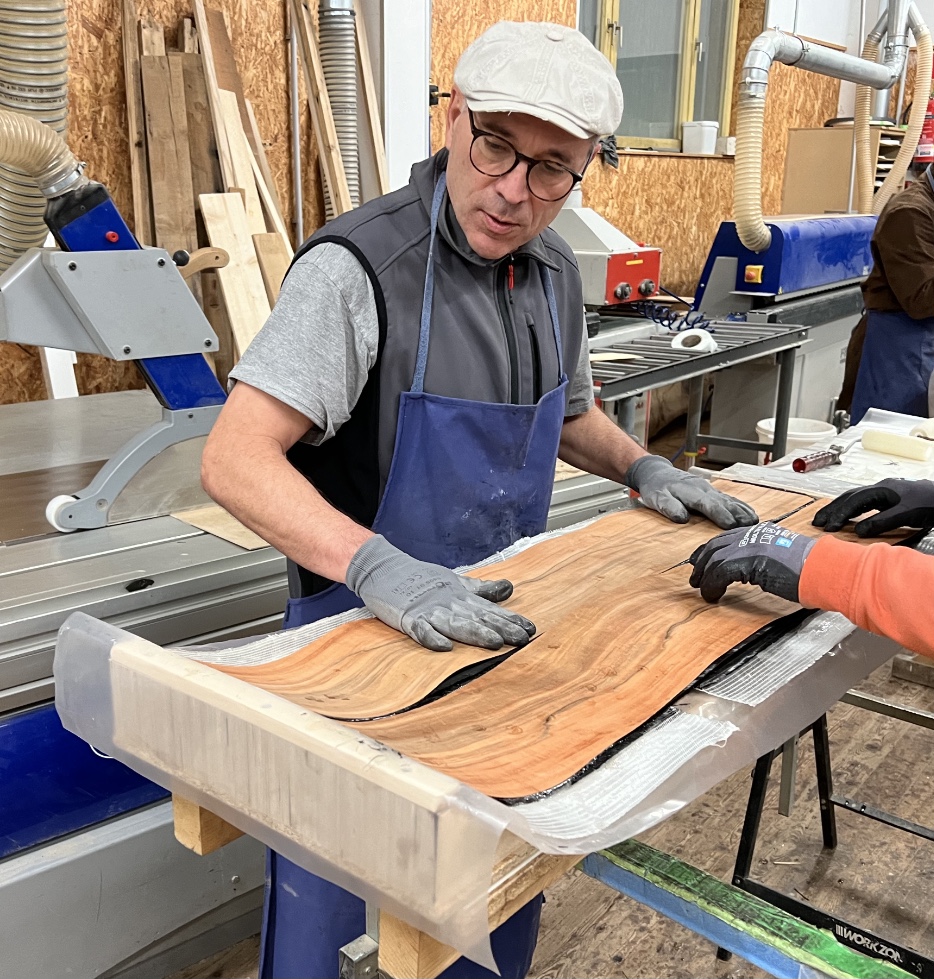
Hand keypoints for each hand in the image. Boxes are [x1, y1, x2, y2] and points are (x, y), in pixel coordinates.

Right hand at [345, 535, 535, 651]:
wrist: (384, 569)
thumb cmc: (422, 579)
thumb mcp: (456, 582)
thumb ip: (482, 589)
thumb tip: (510, 588)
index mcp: (461, 596)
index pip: (489, 609)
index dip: (510, 619)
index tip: (530, 629)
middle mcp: (448, 603)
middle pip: (477, 618)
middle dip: (500, 628)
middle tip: (521, 639)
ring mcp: (428, 611)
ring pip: (455, 624)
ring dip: (474, 633)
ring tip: (494, 642)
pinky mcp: (408, 618)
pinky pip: (420, 630)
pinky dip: (431, 637)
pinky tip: (444, 648)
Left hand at [625, 455, 758, 528]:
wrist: (657, 473)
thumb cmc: (656, 488)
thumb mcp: (657, 498)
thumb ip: (669, 507)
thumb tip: (682, 518)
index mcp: (691, 492)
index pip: (708, 505)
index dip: (720, 515)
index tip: (730, 525)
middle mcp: (704, 489)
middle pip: (724, 503)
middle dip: (738, 514)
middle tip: (751, 527)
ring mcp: (709, 490)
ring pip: (729, 500)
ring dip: (743, 511)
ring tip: (756, 522)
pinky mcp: (712, 492)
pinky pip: (729, 499)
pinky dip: (741, 506)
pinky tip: (751, 514)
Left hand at [688, 521, 816, 602]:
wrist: (824, 569)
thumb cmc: (813, 569)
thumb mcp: (785, 558)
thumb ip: (767, 558)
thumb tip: (754, 570)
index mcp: (763, 532)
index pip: (728, 537)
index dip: (711, 550)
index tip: (700, 560)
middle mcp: (753, 535)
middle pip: (716, 545)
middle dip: (702, 561)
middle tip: (695, 578)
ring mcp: (751, 545)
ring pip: (714, 558)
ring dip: (705, 577)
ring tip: (702, 591)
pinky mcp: (749, 560)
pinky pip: (720, 572)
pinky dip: (713, 585)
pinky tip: (713, 596)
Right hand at [812, 478, 933, 536]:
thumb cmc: (928, 504)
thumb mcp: (906, 514)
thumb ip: (882, 521)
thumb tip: (858, 531)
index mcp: (882, 489)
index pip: (854, 501)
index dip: (840, 513)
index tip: (830, 526)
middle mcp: (880, 488)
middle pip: (849, 496)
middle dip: (832, 509)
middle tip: (817, 521)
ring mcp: (883, 492)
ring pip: (854, 498)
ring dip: (839, 508)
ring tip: (825, 519)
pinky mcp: (887, 497)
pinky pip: (862, 501)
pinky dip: (850, 509)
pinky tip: (847, 516)